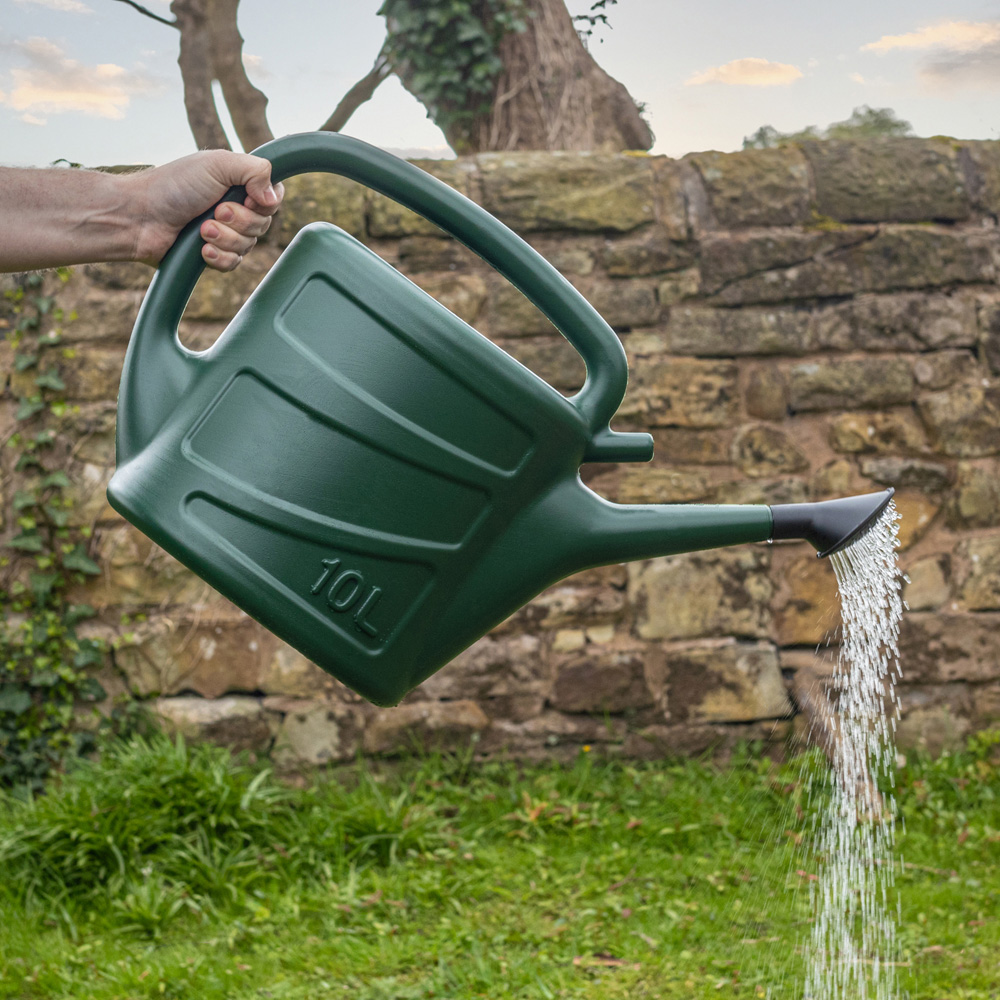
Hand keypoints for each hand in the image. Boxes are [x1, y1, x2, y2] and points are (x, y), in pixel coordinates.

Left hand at [133, 150, 284, 271]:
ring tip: (201, 229)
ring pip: (249, 246)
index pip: (273, 198)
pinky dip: (219, 257)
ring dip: (226, 238)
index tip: (248, 197)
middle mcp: (234, 208)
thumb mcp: (217, 164)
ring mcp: (225, 233)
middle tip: (215, 210)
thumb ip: (255, 170)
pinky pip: (234, 264)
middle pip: (263, 225)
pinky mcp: (213, 255)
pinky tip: (201, 249)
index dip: (265, 203)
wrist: (140, 216)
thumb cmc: (173, 185)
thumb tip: (273, 197)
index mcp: (238, 184)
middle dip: (240, 221)